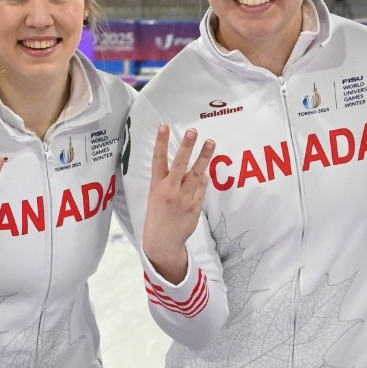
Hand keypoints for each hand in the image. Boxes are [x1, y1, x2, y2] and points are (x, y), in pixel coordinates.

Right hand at [142, 124, 214, 284]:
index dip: (160, 142)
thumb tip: (187, 167)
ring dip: (204, 157)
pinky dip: (205, 179)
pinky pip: (202, 188)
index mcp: (156, 186)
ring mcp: (184, 198)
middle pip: (179, 164)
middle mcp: (170, 190)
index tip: (164, 126)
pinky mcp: (195, 206)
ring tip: (210, 143)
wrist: (162, 242)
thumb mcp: (155, 196)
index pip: (158, 160)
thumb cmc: (158, 216)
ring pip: (196, 174)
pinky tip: (207, 171)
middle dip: (186, 147)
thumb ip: (168, 181)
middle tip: (193, 132)